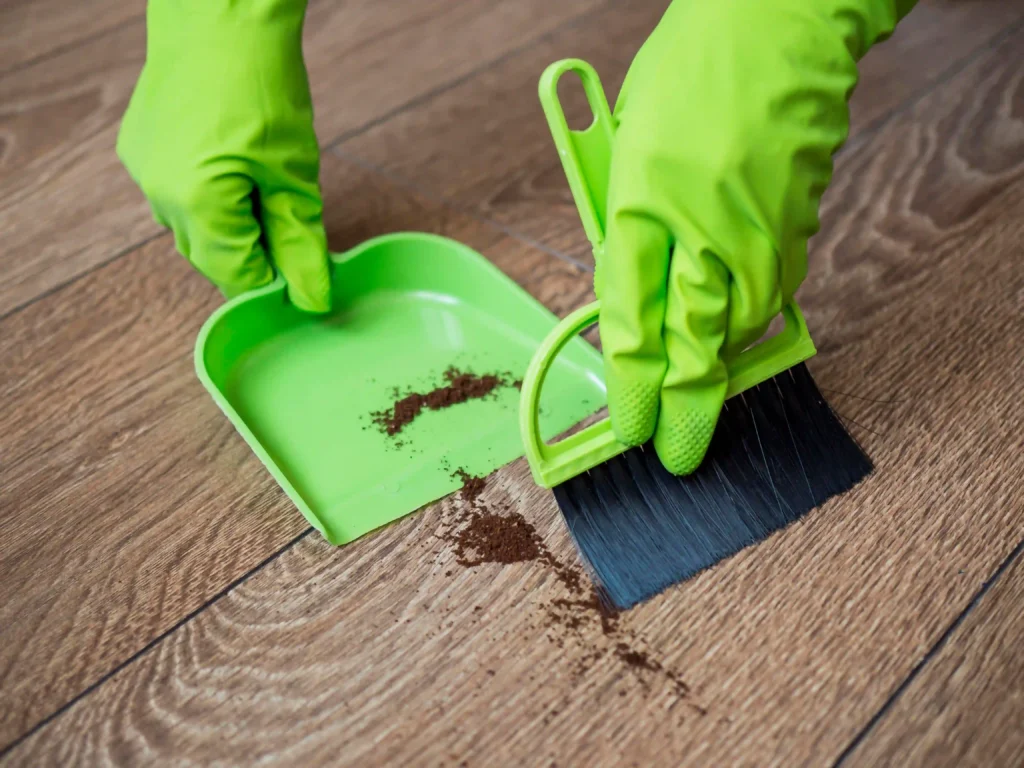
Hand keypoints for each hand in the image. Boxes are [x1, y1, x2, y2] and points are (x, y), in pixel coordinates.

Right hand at [117, 0, 330, 312]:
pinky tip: (233, 166)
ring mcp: (143, 174)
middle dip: (254, 253)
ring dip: (231, 226)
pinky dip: (208, 197)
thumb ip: (301, 243)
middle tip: (291, 225)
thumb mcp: (293, 174)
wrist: (220, 17)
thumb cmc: (261, 85)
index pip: (238, 278)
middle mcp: (159, 198)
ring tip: (263, 187)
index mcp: (198, 206)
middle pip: (212, 258)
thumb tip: (313, 298)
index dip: (275, 280)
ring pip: (193, 229)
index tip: (304, 269)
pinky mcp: (138, 152)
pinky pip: (176, 196)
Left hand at [600, 0, 911, 473]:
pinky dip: (750, 320)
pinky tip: (736, 326)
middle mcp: (699, 232)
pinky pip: (771, 295)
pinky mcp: (798, 229)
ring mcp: (756, 235)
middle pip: (691, 350)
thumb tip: (632, 296)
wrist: (778, 27)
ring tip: (699, 396)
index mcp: (639, 208)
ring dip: (718, 371)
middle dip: (684, 414)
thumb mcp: (627, 151)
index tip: (628, 430)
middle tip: (677, 457)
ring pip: (737, 332)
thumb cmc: (688, 75)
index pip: (629, 327)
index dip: (630, 391)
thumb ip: (627, 229)